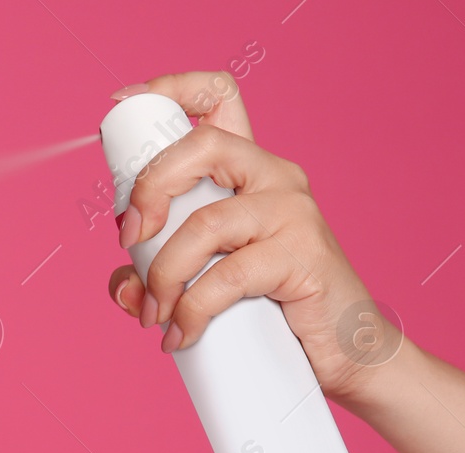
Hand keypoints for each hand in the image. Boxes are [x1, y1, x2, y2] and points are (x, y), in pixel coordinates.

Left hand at [105, 71, 402, 405]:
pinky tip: (181, 335)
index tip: (126, 104)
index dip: (170, 89)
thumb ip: (154, 275)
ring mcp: (292, 213)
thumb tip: (123, 286)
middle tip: (129, 242)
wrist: (341, 352)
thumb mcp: (202, 283)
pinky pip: (227, 276)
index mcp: (248, 171)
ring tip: (156, 316)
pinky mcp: (303, 255)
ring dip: (163, 276)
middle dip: (149, 190)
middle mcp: (274, 177)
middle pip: (201, 145)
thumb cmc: (271, 310)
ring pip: (205, 224)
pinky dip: (192, 311)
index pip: (218, 97)